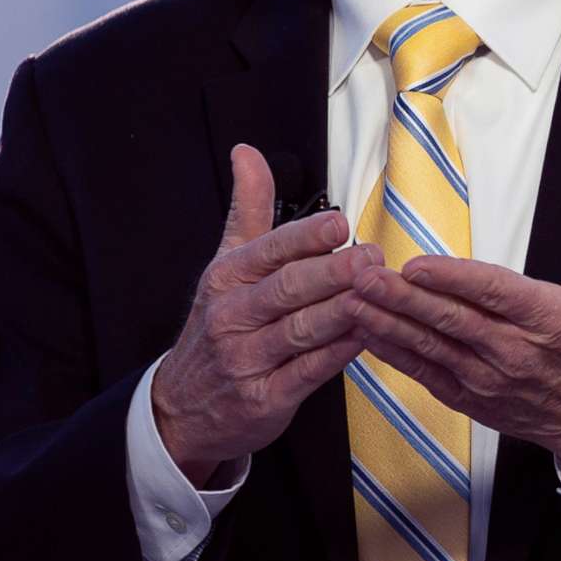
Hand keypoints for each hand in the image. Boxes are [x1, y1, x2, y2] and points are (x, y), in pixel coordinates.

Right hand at [152, 144, 380, 485]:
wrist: (182, 408)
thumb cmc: (219, 327)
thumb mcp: (226, 264)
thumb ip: (248, 209)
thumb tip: (247, 152)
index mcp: (227, 277)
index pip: (268, 251)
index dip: (304, 238)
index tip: (339, 225)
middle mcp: (233, 316)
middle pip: (288, 289)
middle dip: (333, 272)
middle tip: (372, 257)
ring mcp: (247, 359)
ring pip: (301, 330)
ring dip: (343, 310)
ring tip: (378, 293)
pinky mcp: (265, 398)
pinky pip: (308, 372)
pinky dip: (338, 354)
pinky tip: (366, 336)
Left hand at [342, 189, 560, 484]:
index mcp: (550, 319)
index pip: (496, 294)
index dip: (455, 280)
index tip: (418, 265)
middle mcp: (516, 354)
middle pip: (452, 322)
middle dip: (402, 298)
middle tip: (361, 273)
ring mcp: (490, 382)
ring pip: (431, 349)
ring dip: (387, 324)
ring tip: (350, 298)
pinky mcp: (473, 400)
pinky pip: (426, 375)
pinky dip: (394, 355)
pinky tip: (364, 333)